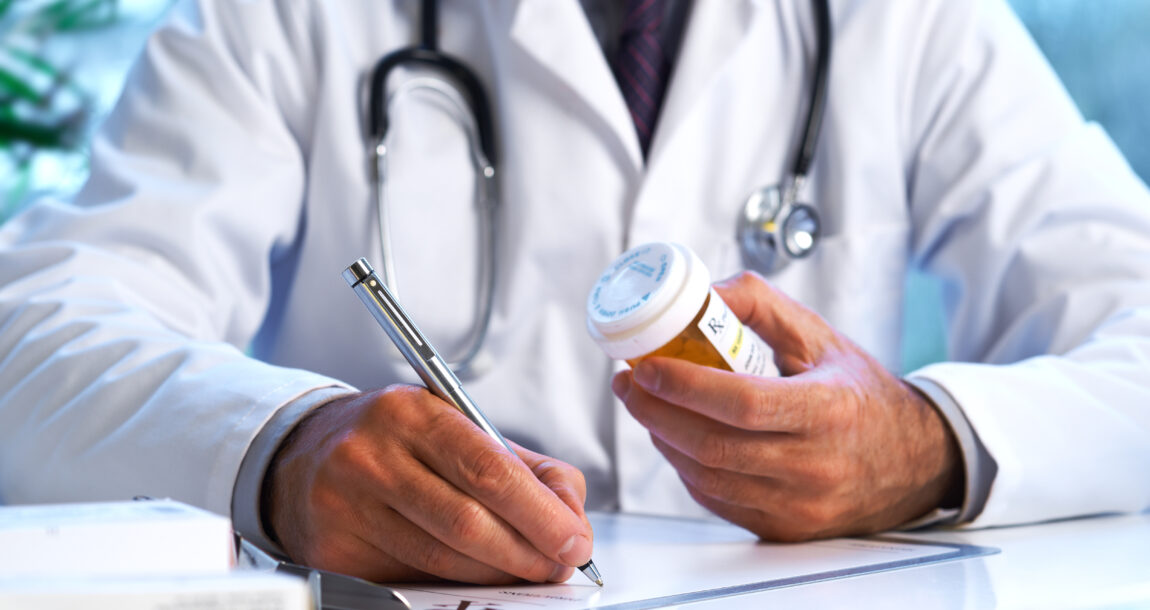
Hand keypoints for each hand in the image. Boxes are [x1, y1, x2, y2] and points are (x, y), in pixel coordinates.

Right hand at [264, 386, 592, 583]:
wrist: (304, 454)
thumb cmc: (394, 441)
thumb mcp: (455, 428)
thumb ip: (522, 466)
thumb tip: (570, 512)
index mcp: (412, 413)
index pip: (488, 470)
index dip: (540, 514)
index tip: (574, 539)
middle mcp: (373, 455)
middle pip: (467, 522)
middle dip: (527, 552)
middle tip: (559, 565)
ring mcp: (347, 506)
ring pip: (441, 560)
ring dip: (497, 574)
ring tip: (527, 571)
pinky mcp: (334, 550)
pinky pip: (409, 579)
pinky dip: (453, 584)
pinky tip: (475, 575)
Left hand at [612, 271, 961, 540]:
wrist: (913, 462)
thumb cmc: (861, 394)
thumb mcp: (822, 337)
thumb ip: (761, 306)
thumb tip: (703, 292)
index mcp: (827, 410)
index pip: (741, 403)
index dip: (683, 386)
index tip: (644, 366)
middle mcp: (814, 464)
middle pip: (712, 445)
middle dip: (654, 412)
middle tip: (629, 383)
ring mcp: (799, 504)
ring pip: (707, 477)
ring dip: (664, 440)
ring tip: (647, 406)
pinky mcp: (785, 528)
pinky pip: (718, 500)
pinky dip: (687, 468)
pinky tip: (677, 439)